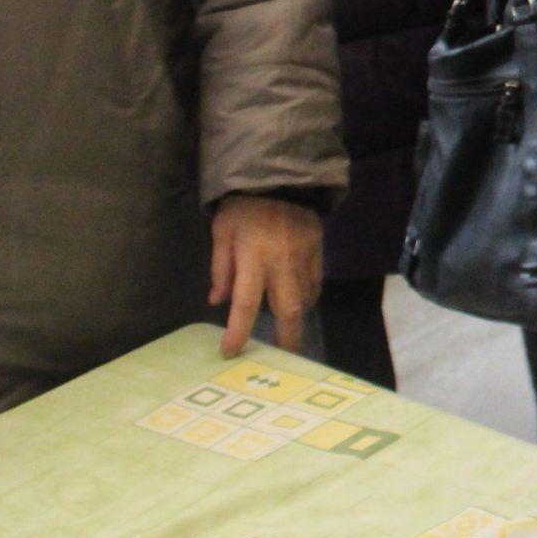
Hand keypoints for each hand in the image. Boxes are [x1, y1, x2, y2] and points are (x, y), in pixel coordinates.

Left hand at [210, 194, 323, 357]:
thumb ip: (221, 268)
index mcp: (254, 257)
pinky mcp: (319, 251)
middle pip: (289, 311)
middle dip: (286, 339)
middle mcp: (282, 262)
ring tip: (286, 331)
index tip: (230, 353)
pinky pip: (314, 284)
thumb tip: (217, 302)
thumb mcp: (221, 232)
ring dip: (294, 318)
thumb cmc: (244, 207)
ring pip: (304, 300)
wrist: (282, 177)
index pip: (245, 303)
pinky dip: (306, 298)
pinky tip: (297, 302)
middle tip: (282, 360)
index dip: (237, 332)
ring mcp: (305, 258)